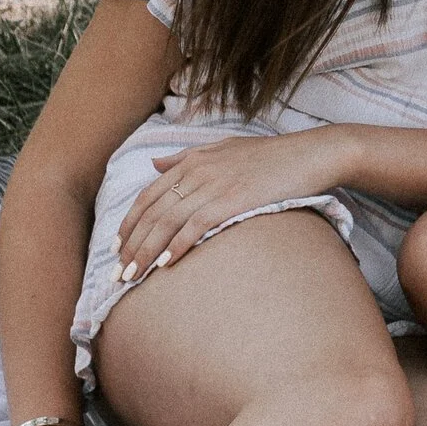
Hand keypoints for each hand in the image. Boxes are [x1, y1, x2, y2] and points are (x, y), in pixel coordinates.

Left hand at [115, 129, 351, 279]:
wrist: (310, 155)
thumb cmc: (271, 155)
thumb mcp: (224, 148)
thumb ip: (186, 157)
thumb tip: (153, 165)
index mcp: (192, 160)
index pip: (148, 196)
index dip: (128, 224)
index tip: (116, 248)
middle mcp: (198, 171)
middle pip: (152, 214)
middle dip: (131, 246)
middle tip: (117, 274)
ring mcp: (215, 185)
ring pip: (168, 223)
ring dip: (146, 253)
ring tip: (132, 277)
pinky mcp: (232, 200)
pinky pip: (196, 226)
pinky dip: (178, 246)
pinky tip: (166, 265)